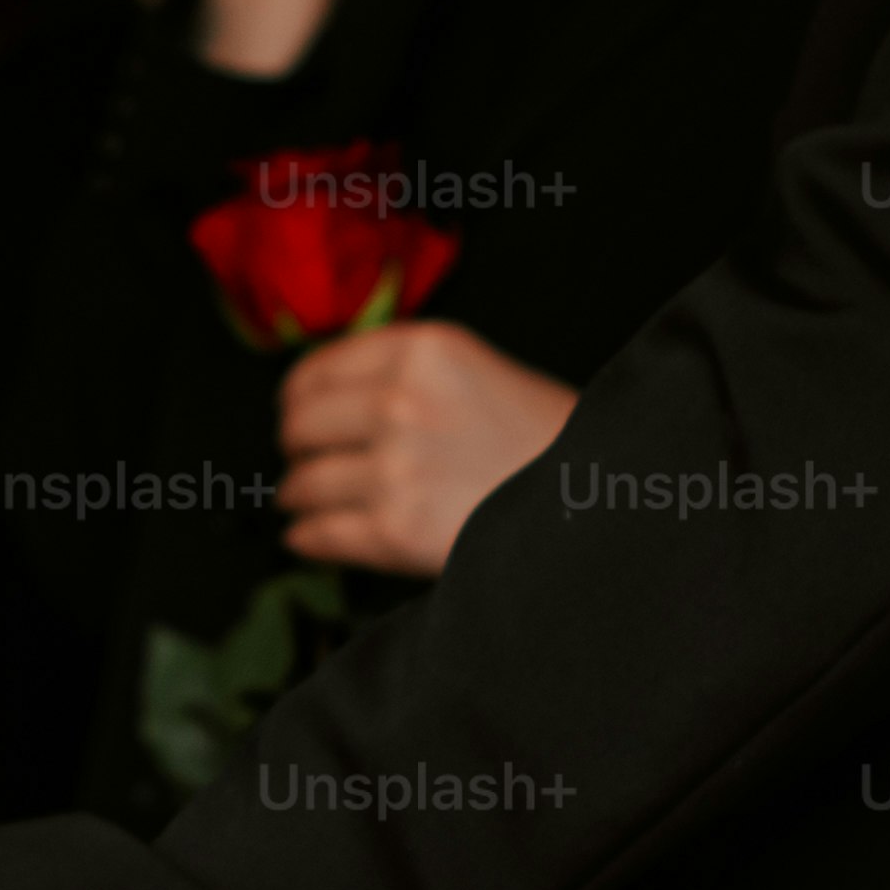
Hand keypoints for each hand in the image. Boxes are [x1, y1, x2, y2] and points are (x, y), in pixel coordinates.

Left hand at [277, 321, 576, 576]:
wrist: (595, 501)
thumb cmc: (545, 438)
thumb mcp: (477, 372)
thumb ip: (403, 374)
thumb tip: (319, 401)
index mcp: (423, 351)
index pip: (317, 370)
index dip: (296, 398)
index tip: (294, 413)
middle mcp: (401, 402)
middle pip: (300, 426)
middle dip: (296, 448)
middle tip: (302, 462)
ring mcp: (395, 468)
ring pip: (305, 484)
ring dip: (298, 496)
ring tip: (304, 501)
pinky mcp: (395, 530)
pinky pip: (321, 534)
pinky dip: (307, 538)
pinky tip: (306, 537)